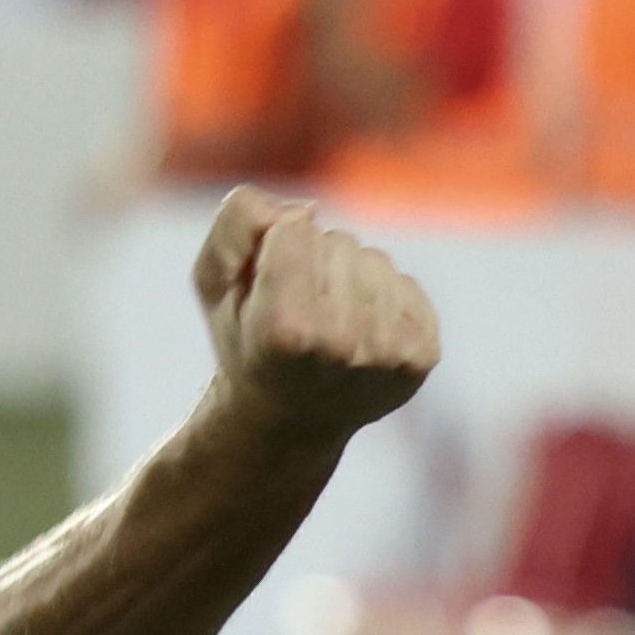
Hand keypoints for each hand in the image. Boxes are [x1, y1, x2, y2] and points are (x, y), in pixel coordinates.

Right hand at [191, 187, 437, 441]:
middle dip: (314, 265)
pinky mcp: (422, 357)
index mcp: (284, 329)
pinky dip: (382, 299)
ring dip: (350, 280)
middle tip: (298, 318)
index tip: (266, 294)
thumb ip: (237, 221)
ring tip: (328, 327)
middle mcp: (342, 345)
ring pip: (374, 260)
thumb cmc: (245, 342)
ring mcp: (389, 354)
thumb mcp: (212, 280)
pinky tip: (360, 337)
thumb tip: (308, 211)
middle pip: (338, 243)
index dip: (275, 250)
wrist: (289, 423)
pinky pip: (405, 283)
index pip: (295, 229)